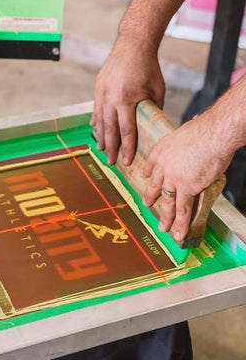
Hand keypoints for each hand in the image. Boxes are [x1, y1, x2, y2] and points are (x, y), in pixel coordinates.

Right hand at [91, 39, 164, 165]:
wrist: (133, 44)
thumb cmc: (148, 67)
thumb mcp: (157, 90)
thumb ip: (153, 110)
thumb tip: (153, 127)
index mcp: (126, 99)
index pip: (126, 130)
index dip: (127, 148)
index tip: (128, 161)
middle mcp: (110, 98)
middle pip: (110, 130)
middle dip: (111, 148)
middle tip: (111, 162)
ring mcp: (102, 93)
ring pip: (100, 122)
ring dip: (101, 138)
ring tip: (102, 151)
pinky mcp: (98, 89)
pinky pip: (96, 110)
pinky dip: (97, 123)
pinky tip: (96, 132)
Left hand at [141, 116, 232, 240]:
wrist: (214, 134)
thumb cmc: (206, 129)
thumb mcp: (186, 130)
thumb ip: (185, 138)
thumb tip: (194, 126)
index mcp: (162, 149)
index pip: (151, 163)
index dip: (148, 172)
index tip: (145, 177)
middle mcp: (163, 165)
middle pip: (155, 185)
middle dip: (151, 196)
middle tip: (146, 204)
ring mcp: (173, 179)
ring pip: (167, 201)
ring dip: (165, 217)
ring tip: (162, 228)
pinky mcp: (186, 188)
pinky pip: (183, 209)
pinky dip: (181, 223)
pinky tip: (178, 233)